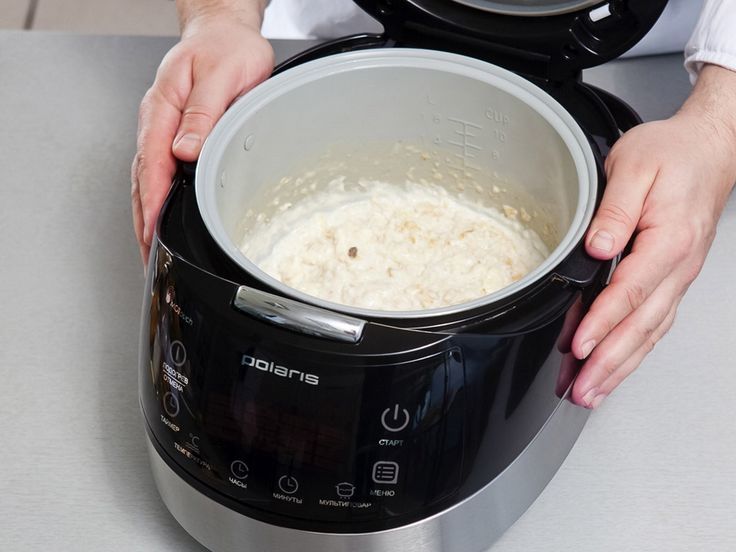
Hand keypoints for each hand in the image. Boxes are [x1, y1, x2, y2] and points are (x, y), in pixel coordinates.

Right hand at [131, 9, 273, 262]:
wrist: (223, 33)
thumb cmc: (226, 49)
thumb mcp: (221, 75)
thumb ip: (203, 113)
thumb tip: (186, 149)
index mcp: (164, 108)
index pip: (152, 164)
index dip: (152, 202)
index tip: (152, 231)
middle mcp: (157, 122)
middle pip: (142, 179)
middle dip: (144, 221)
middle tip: (150, 257)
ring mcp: (163, 130)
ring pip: (147, 180)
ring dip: (147, 215)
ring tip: (151, 249)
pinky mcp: (173, 136)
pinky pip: (159, 173)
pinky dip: (157, 200)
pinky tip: (161, 218)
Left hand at [570, 65, 735, 407]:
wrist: (707, 151)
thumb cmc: (673, 156)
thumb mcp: (634, 168)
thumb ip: (613, 211)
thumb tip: (597, 247)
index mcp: (668, 240)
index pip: (630, 292)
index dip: (602, 323)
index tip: (579, 347)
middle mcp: (678, 267)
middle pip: (641, 326)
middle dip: (609, 363)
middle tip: (582, 390)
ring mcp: (678, 278)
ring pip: (649, 333)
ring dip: (620, 367)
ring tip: (592, 392)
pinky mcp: (672, 281)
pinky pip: (654, 325)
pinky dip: (634, 352)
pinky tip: (615, 367)